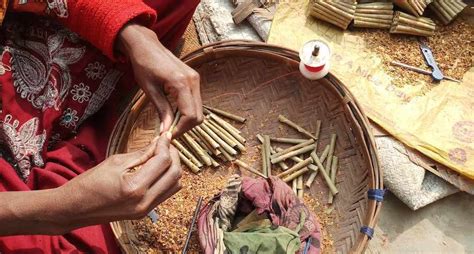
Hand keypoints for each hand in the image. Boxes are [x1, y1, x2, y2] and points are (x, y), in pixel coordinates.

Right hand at [58, 132, 181, 229]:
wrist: (73, 209)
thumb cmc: (88, 183)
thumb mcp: (115, 162)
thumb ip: (141, 153)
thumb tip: (160, 142)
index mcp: (135, 187)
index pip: (163, 161)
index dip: (166, 145)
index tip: (164, 135)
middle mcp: (144, 202)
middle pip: (175, 174)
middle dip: (173, 156)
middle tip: (164, 144)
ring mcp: (146, 210)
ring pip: (175, 185)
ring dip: (172, 168)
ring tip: (161, 155)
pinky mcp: (144, 213)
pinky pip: (166, 193)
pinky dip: (166, 179)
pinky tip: (157, 169)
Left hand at [117, 23, 202, 137]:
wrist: (147, 46)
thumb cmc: (144, 65)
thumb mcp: (150, 90)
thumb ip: (162, 110)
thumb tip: (166, 131)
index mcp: (181, 83)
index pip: (190, 115)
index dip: (180, 129)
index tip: (167, 135)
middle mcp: (193, 81)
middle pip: (198, 115)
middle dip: (185, 127)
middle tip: (168, 132)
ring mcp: (195, 79)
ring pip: (199, 110)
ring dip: (186, 120)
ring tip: (170, 122)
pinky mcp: (194, 79)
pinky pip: (196, 102)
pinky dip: (187, 111)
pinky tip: (174, 112)